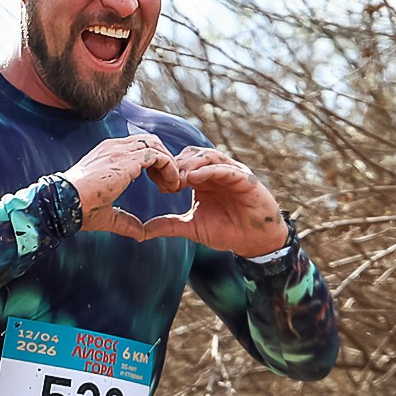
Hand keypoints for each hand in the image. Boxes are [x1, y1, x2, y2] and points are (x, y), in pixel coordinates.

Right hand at [64, 134, 184, 232]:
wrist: (66, 204)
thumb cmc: (80, 210)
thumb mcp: (107, 216)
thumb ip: (126, 221)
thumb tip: (141, 235)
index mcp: (108, 155)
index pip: (139, 148)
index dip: (154, 165)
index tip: (160, 186)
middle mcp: (115, 148)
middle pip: (151, 142)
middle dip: (165, 162)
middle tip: (170, 186)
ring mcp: (121, 150)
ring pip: (157, 146)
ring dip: (170, 165)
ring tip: (174, 187)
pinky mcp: (128, 158)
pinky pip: (158, 155)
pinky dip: (170, 168)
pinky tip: (171, 186)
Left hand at [135, 146, 287, 255]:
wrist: (254, 240)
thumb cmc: (226, 230)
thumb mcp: (191, 228)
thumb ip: (168, 225)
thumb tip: (141, 232)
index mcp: (201, 178)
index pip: (180, 163)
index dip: (166, 169)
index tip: (154, 181)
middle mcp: (215, 171)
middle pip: (191, 155)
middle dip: (176, 165)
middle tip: (164, 181)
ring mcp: (231, 172)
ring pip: (207, 156)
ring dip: (191, 165)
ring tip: (178, 178)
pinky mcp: (245, 178)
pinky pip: (226, 168)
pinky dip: (209, 170)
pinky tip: (194, 178)